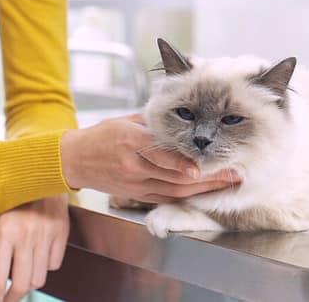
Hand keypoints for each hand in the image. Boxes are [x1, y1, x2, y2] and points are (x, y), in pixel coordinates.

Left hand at [0, 194, 68, 301]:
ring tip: (22, 271)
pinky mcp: (62, 233)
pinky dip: (45, 265)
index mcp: (4, 232)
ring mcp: (46, 235)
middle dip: (13, 298)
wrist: (39, 173)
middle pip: (22, 284)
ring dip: (29, 281)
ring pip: (40, 278)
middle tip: (8, 299)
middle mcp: (26, 235)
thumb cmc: (9, 199)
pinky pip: (54, 264)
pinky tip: (37, 253)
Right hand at [60, 114, 239, 202]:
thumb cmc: (102, 135)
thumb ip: (154, 120)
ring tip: (228, 182)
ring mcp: (136, 183)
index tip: (200, 167)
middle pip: (175, 176)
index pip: (159, 155)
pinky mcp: (137, 194)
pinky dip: (188, 196)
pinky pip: (166, 197)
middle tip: (233, 173)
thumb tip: (183, 111)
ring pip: (175, 190)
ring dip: (205, 189)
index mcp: (131, 141)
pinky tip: (206, 191)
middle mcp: (134, 165)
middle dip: (208, 177)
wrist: (75, 160)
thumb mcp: (126, 120)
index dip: (181, 164)